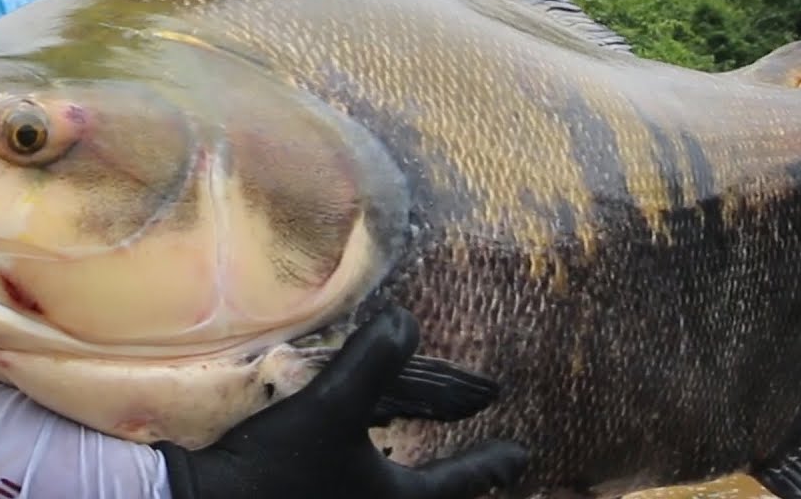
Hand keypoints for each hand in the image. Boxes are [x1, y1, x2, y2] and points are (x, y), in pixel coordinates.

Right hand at [155, 305, 528, 498]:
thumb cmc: (278, 466)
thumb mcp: (331, 404)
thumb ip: (373, 359)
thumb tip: (407, 320)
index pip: (458, 482)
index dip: (490, 463)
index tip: (521, 455)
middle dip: (458, 491)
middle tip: (485, 479)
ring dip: (413, 491)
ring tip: (418, 476)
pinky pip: (362, 498)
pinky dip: (373, 490)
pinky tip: (353, 474)